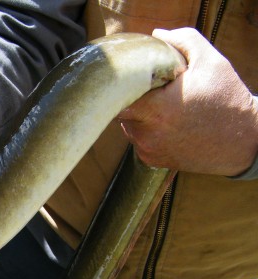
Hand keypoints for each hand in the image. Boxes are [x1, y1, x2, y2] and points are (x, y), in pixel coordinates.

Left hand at [118, 28, 257, 175]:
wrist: (242, 140)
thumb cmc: (226, 99)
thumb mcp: (210, 63)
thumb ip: (182, 42)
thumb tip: (157, 35)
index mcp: (155, 109)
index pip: (118, 95)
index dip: (125, 83)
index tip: (139, 78)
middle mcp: (146, 133)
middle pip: (121, 108)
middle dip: (135, 96)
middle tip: (157, 90)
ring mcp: (146, 149)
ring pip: (128, 123)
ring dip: (140, 113)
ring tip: (166, 107)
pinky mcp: (150, 159)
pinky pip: (137, 138)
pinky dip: (146, 129)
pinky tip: (169, 124)